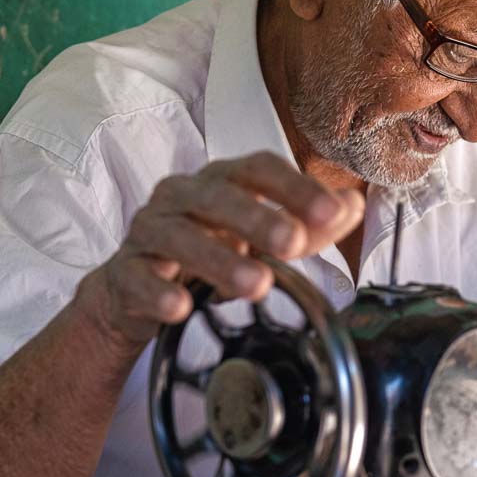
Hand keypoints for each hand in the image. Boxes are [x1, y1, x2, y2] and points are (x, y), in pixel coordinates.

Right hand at [83, 152, 363, 347]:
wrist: (138, 290)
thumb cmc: (209, 251)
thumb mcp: (262, 238)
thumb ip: (308, 225)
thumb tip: (352, 205)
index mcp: (220, 182)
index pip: (257, 169)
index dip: (294, 187)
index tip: (331, 213)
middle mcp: (181, 197)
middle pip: (216, 197)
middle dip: (257, 218)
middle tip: (294, 243)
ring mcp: (148, 232)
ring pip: (178, 236)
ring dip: (218, 259)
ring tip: (256, 284)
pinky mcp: (124, 272)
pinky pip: (137, 276)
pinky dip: (159, 291)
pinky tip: (181, 307)